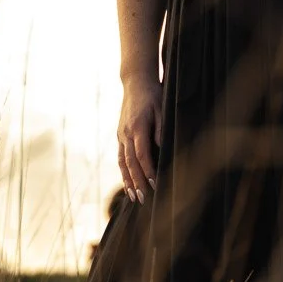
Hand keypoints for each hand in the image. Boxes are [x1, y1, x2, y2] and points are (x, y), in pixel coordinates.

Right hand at [117, 76, 161, 202]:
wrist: (135, 82)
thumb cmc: (153, 95)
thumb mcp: (162, 108)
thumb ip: (161, 129)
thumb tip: (162, 148)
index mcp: (137, 127)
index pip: (142, 154)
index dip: (148, 170)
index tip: (155, 184)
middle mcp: (126, 133)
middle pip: (130, 163)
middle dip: (137, 182)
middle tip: (144, 199)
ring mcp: (121, 135)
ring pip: (122, 163)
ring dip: (128, 181)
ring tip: (134, 198)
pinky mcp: (120, 136)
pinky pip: (120, 158)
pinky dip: (124, 172)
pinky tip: (128, 184)